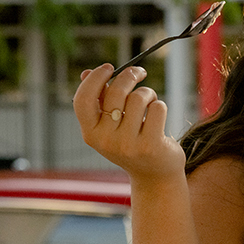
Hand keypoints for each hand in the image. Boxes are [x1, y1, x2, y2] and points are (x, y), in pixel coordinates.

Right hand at [73, 64, 185, 179]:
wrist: (155, 176)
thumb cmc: (132, 143)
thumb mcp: (110, 126)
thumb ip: (99, 101)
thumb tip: (86, 72)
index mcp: (91, 134)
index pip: (83, 100)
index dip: (95, 79)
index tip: (109, 67)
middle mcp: (106, 141)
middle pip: (115, 93)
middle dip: (129, 76)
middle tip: (139, 72)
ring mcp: (128, 145)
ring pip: (139, 99)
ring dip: (148, 93)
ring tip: (151, 101)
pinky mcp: (151, 145)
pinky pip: (158, 109)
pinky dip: (160, 106)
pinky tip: (158, 116)